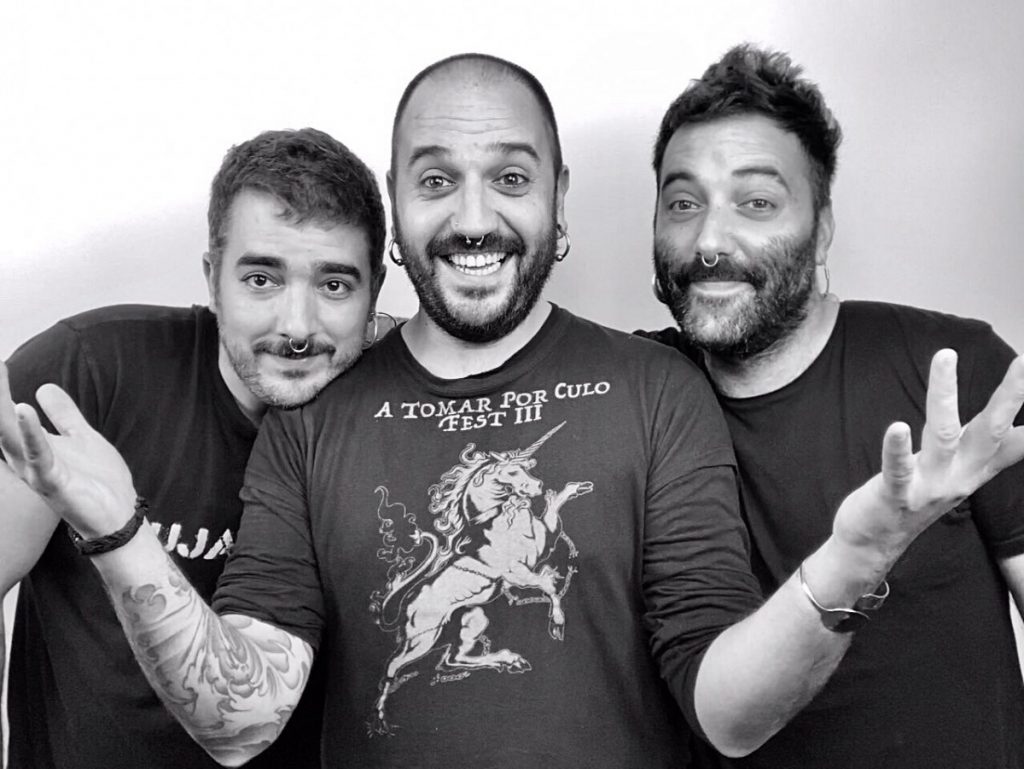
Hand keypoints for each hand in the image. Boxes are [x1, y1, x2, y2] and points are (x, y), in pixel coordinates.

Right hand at [0, 361, 136, 537]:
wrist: (118, 516)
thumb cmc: (97, 480)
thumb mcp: (81, 437)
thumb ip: (64, 414)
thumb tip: (43, 387)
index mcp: (31, 446)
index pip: (7, 411)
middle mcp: (25, 458)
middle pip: (2, 419)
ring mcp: (37, 471)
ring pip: (10, 434)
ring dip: (1, 405)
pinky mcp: (52, 483)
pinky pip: (38, 455)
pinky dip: (30, 432)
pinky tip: (23, 409)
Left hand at [834, 350, 1023, 559]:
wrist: (875, 543)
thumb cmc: (918, 496)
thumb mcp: (964, 472)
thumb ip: (997, 452)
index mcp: (975, 466)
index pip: (1017, 438)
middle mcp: (960, 475)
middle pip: (991, 429)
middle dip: (1011, 394)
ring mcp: (929, 486)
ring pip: (942, 435)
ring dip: (943, 395)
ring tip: (946, 357)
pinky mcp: (895, 495)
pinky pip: (898, 470)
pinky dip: (897, 448)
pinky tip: (897, 426)